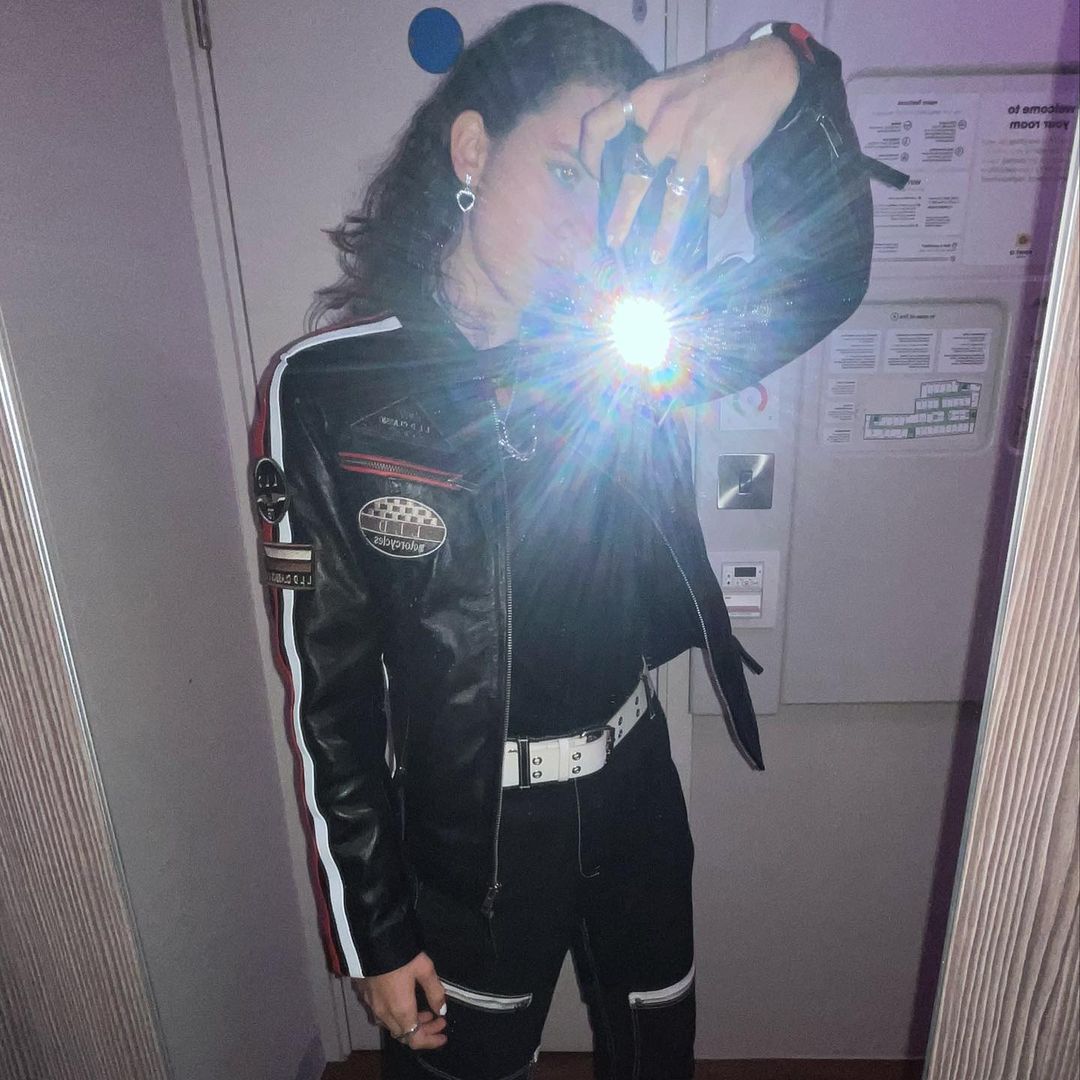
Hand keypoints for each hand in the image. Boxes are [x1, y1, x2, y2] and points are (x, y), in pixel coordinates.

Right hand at [354, 951, 447, 1050]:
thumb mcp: (424, 969)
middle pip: (404, 1034)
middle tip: (437, 1019)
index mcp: (401, 1011)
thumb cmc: (400, 955)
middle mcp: (384, 1014)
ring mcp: (371, 1006)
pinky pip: (381, 1014)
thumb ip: (434, 991)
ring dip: (409, 1022)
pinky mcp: (364, 996)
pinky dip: (396, 1014)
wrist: (369, 941)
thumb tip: (441, 1010)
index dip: (431, 1041)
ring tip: (424, 1010)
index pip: (415, 1039)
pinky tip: (403, 1000)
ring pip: (392, 1025)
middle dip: (423, 1031)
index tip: (443, 1035)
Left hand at [579, 35, 799, 262]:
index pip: (601, 122)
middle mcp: (666, 120)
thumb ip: (651, 116)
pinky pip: (713, 192)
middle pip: (636, 173)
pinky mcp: (724, 155)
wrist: (765, 69)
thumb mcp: (672, 85)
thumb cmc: (713, 80)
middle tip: (614, 240)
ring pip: (674, 196)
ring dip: (665, 231)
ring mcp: (695, 141)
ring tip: (657, 257)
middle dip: (623, 213)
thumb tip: (633, 157)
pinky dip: (713, 205)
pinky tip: (713, 212)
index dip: (589, 150)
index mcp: (648, 99)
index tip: (592, 174)